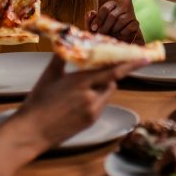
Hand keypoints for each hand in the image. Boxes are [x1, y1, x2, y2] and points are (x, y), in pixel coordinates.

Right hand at [6, 56, 145, 151]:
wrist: (31, 132)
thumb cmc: (37, 102)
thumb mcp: (48, 77)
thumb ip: (60, 59)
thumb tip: (64, 44)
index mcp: (81, 82)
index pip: (112, 70)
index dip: (130, 63)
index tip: (144, 57)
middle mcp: (91, 97)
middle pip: (112, 81)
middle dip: (110, 73)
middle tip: (105, 66)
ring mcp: (92, 111)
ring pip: (107, 93)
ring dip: (103, 86)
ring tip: (85, 85)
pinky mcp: (91, 121)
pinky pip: (101, 105)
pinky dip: (97, 98)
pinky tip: (82, 98)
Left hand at [86, 1, 143, 43]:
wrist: (116, 41)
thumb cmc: (103, 32)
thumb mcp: (93, 28)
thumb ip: (90, 20)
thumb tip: (92, 12)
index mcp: (111, 5)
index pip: (105, 8)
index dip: (98, 19)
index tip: (93, 28)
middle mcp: (121, 8)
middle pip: (112, 15)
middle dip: (105, 26)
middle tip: (101, 34)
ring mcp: (129, 15)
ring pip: (122, 20)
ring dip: (114, 29)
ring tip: (111, 34)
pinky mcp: (135, 23)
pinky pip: (131, 26)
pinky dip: (124, 32)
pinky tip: (120, 35)